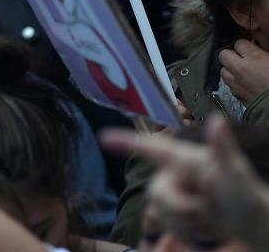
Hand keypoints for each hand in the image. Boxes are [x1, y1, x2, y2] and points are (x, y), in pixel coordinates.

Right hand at [101, 116, 268, 247]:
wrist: (250, 225)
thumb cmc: (245, 194)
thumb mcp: (235, 173)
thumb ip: (223, 148)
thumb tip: (218, 119)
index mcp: (183, 159)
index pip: (150, 147)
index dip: (125, 141)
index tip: (103, 137)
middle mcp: (173, 174)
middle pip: (156, 193)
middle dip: (179, 209)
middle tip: (205, 213)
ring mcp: (172, 194)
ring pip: (159, 212)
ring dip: (185, 224)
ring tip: (208, 220)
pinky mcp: (172, 214)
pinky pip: (164, 226)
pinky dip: (184, 233)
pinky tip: (201, 229)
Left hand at [219, 39, 268, 105]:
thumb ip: (265, 53)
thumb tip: (257, 47)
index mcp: (254, 57)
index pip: (239, 43)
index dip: (245, 45)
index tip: (251, 48)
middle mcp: (240, 69)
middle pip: (223, 54)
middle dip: (232, 55)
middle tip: (242, 58)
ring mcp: (235, 82)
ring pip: (223, 70)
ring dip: (230, 69)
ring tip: (242, 72)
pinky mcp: (235, 94)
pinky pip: (228, 84)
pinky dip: (233, 82)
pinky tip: (244, 83)